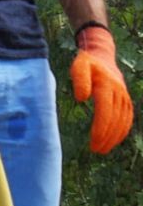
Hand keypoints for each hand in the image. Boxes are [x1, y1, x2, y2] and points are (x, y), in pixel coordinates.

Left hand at [70, 25, 133, 153]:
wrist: (102, 55)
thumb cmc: (86, 63)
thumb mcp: (78, 66)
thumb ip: (79, 80)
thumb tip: (81, 99)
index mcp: (107, 85)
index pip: (106, 111)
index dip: (101, 128)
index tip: (94, 141)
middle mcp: (119, 92)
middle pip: (115, 119)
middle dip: (107, 137)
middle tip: (96, 150)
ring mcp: (125, 97)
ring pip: (123, 121)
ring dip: (115, 137)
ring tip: (102, 149)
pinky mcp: (126, 100)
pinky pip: (127, 119)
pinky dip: (122, 131)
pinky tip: (113, 140)